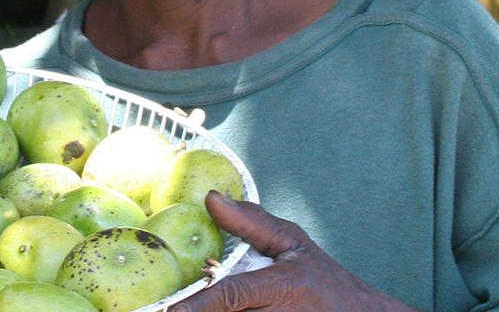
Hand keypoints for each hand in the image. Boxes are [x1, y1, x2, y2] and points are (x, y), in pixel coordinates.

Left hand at [173, 192, 418, 311]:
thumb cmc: (325, 282)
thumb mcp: (293, 245)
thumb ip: (251, 223)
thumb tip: (210, 198)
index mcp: (279, 287)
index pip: (232, 296)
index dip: (199, 306)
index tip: (173, 311)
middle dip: (202, 310)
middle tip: (175, 304)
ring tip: (210, 304)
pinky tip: (234, 309)